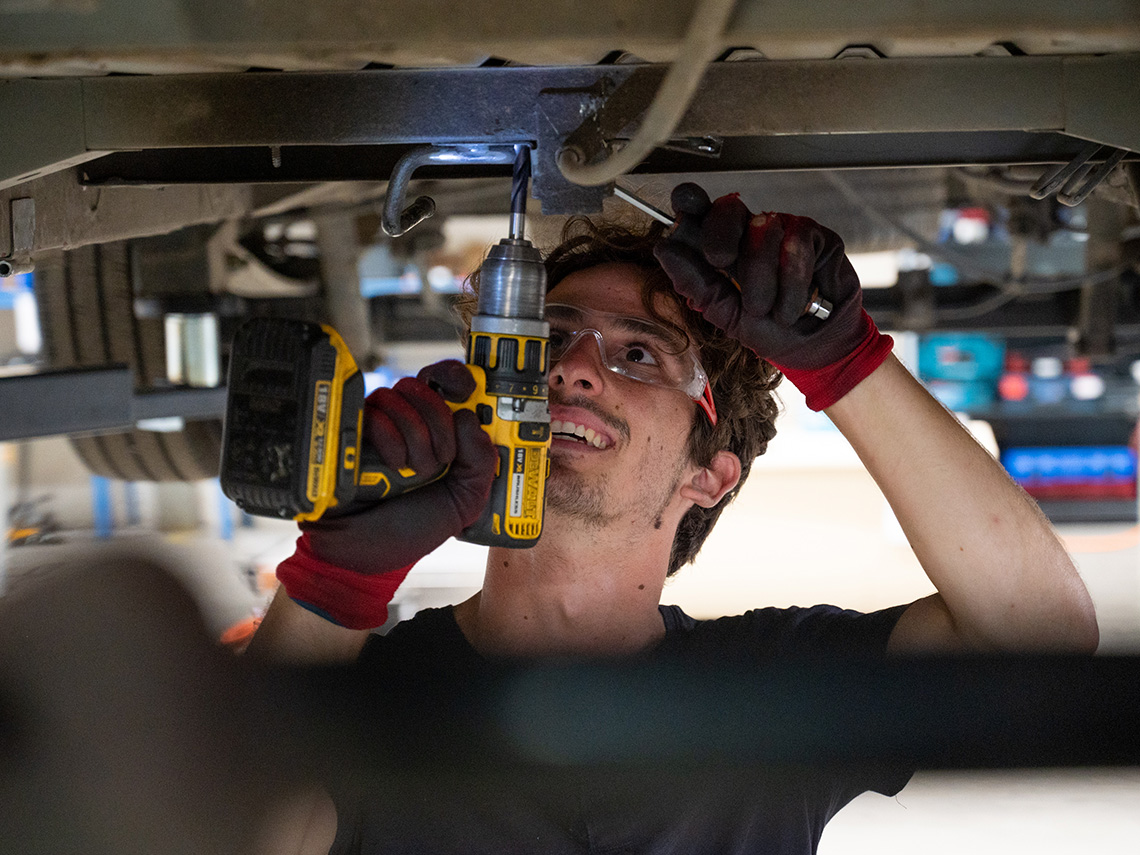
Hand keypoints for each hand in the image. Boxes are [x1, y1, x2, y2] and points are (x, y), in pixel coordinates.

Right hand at [276, 360, 495, 627]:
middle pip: (427, 386)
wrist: (360, 551)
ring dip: (416, 437)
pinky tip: (392, 468)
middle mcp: (409, 423)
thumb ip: (481, 463)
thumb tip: (470, 418)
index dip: (457, 376)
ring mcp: (379, 424)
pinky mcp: (351, 429)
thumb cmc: (409, 528)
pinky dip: (390, 440)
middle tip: (442, 458)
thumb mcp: (463, 503)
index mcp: (439, 434)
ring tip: (414, 471)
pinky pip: (375, 412)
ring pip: (402, 394)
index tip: (468, 388)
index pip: (446, 384)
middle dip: (441, 422)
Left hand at [653, 182, 891, 408]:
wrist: (814, 348)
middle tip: (722, 264)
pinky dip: (792, 284)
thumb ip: (696, 284)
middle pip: (728, 209)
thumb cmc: (769, 330)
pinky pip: (795, 245)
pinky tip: (794, 305)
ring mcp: (783, 229)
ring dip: (763, 282)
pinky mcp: (815, 236)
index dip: (690, 200)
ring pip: (761, 231)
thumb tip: (664, 249)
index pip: (702, 211)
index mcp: (722, 246)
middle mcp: (750, 231)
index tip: (683, 204)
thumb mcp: (726, 314)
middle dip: (720, 237)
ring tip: (770, 310)